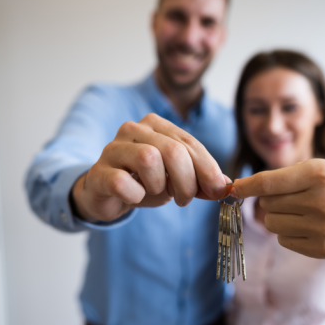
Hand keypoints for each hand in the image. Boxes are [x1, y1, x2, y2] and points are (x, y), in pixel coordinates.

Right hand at [73, 113, 230, 221]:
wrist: (106, 194)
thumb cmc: (144, 182)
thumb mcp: (177, 179)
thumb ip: (201, 180)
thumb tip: (226, 186)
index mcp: (155, 125)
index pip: (189, 143)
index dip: (208, 169)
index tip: (218, 190)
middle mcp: (132, 129)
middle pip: (173, 151)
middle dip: (187, 181)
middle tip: (185, 199)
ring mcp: (112, 149)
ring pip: (149, 160)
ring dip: (160, 186)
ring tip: (158, 194)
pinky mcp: (99, 172)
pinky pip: (124, 183)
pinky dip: (137, 196)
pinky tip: (135, 197)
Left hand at [230, 158, 324, 295]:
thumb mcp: (318, 169)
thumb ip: (280, 177)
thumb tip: (238, 189)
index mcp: (320, 174)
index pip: (269, 183)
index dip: (246, 186)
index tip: (232, 188)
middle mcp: (323, 201)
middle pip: (267, 205)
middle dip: (271, 200)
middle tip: (292, 196)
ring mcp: (324, 228)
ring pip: (272, 224)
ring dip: (278, 216)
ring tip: (300, 210)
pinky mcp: (324, 249)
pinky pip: (284, 241)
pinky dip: (289, 232)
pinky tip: (310, 225)